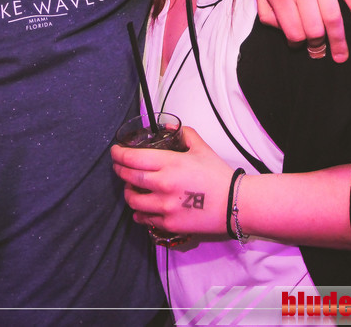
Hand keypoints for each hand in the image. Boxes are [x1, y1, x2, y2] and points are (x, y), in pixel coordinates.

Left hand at [110, 126, 233, 236]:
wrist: (235, 204)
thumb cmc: (219, 176)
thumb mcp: (202, 148)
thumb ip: (184, 134)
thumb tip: (169, 127)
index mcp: (169, 163)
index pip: (132, 158)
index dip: (119, 154)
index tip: (115, 152)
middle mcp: (163, 184)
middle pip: (128, 177)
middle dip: (119, 170)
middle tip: (119, 167)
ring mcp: (164, 206)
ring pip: (132, 200)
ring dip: (128, 192)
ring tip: (130, 188)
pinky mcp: (169, 223)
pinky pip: (144, 219)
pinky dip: (139, 213)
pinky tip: (141, 208)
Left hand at [256, 0, 350, 62]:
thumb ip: (266, 13)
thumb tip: (284, 34)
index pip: (293, 31)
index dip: (298, 43)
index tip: (301, 45)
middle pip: (314, 29)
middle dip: (318, 46)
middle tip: (320, 52)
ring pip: (334, 18)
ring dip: (339, 42)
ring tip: (341, 56)